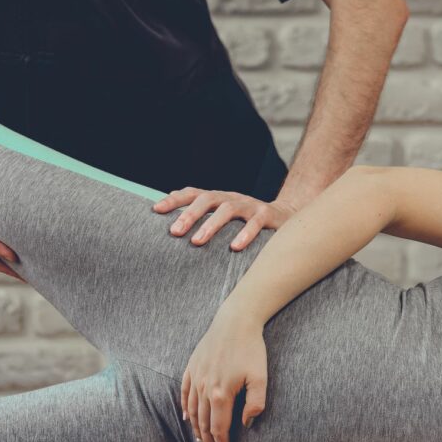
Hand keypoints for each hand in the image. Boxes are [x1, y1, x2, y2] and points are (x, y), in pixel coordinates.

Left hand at [153, 187, 297, 250]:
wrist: (286, 217)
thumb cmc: (245, 221)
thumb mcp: (222, 216)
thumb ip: (200, 216)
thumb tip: (167, 212)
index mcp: (217, 198)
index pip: (192, 194)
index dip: (174, 200)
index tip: (155, 210)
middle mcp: (231, 198)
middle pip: (207, 199)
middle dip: (189, 214)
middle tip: (174, 232)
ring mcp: (249, 205)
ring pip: (228, 209)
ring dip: (211, 225)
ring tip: (197, 241)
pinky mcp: (267, 216)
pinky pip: (255, 223)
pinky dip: (244, 234)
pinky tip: (234, 248)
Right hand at [181, 309, 267, 441]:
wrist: (235, 321)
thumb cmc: (250, 349)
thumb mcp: (260, 378)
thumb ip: (255, 404)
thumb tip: (246, 423)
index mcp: (221, 394)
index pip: (219, 429)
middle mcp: (205, 388)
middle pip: (203, 424)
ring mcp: (196, 377)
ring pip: (192, 411)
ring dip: (196, 430)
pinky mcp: (192, 367)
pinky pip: (185, 393)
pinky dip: (185, 408)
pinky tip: (188, 418)